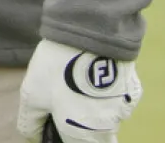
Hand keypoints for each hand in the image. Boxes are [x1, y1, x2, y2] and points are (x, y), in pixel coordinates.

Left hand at [17, 39, 139, 141]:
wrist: (91, 31)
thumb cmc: (58, 67)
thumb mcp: (32, 95)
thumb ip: (31, 122)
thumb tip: (34, 136)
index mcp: (83, 135)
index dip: (64, 140)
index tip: (54, 126)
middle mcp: (108, 128)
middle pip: (95, 138)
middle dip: (79, 128)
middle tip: (61, 106)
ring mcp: (124, 109)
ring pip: (107, 120)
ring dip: (94, 111)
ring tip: (75, 87)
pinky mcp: (133, 90)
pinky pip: (118, 101)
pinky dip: (106, 95)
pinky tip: (92, 77)